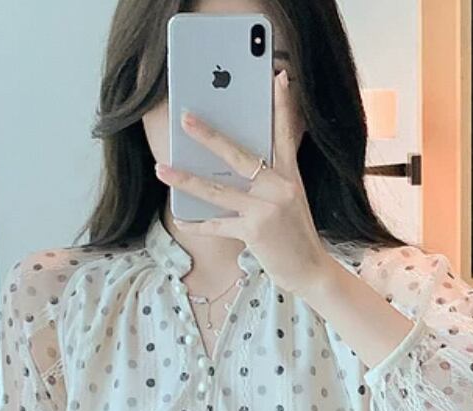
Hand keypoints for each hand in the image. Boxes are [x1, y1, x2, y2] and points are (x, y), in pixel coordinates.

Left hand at [154, 69, 332, 296]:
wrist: (311, 271)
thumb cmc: (296, 235)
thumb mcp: (292, 200)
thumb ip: (271, 180)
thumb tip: (240, 165)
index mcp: (290, 176)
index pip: (285, 135)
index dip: (281, 106)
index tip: (278, 78)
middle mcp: (279, 188)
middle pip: (238, 155)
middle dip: (209, 136)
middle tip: (185, 118)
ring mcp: (266, 210)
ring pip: (217, 190)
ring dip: (185, 179)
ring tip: (162, 167)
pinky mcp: (255, 232)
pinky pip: (217, 225)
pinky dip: (197, 224)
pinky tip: (181, 219)